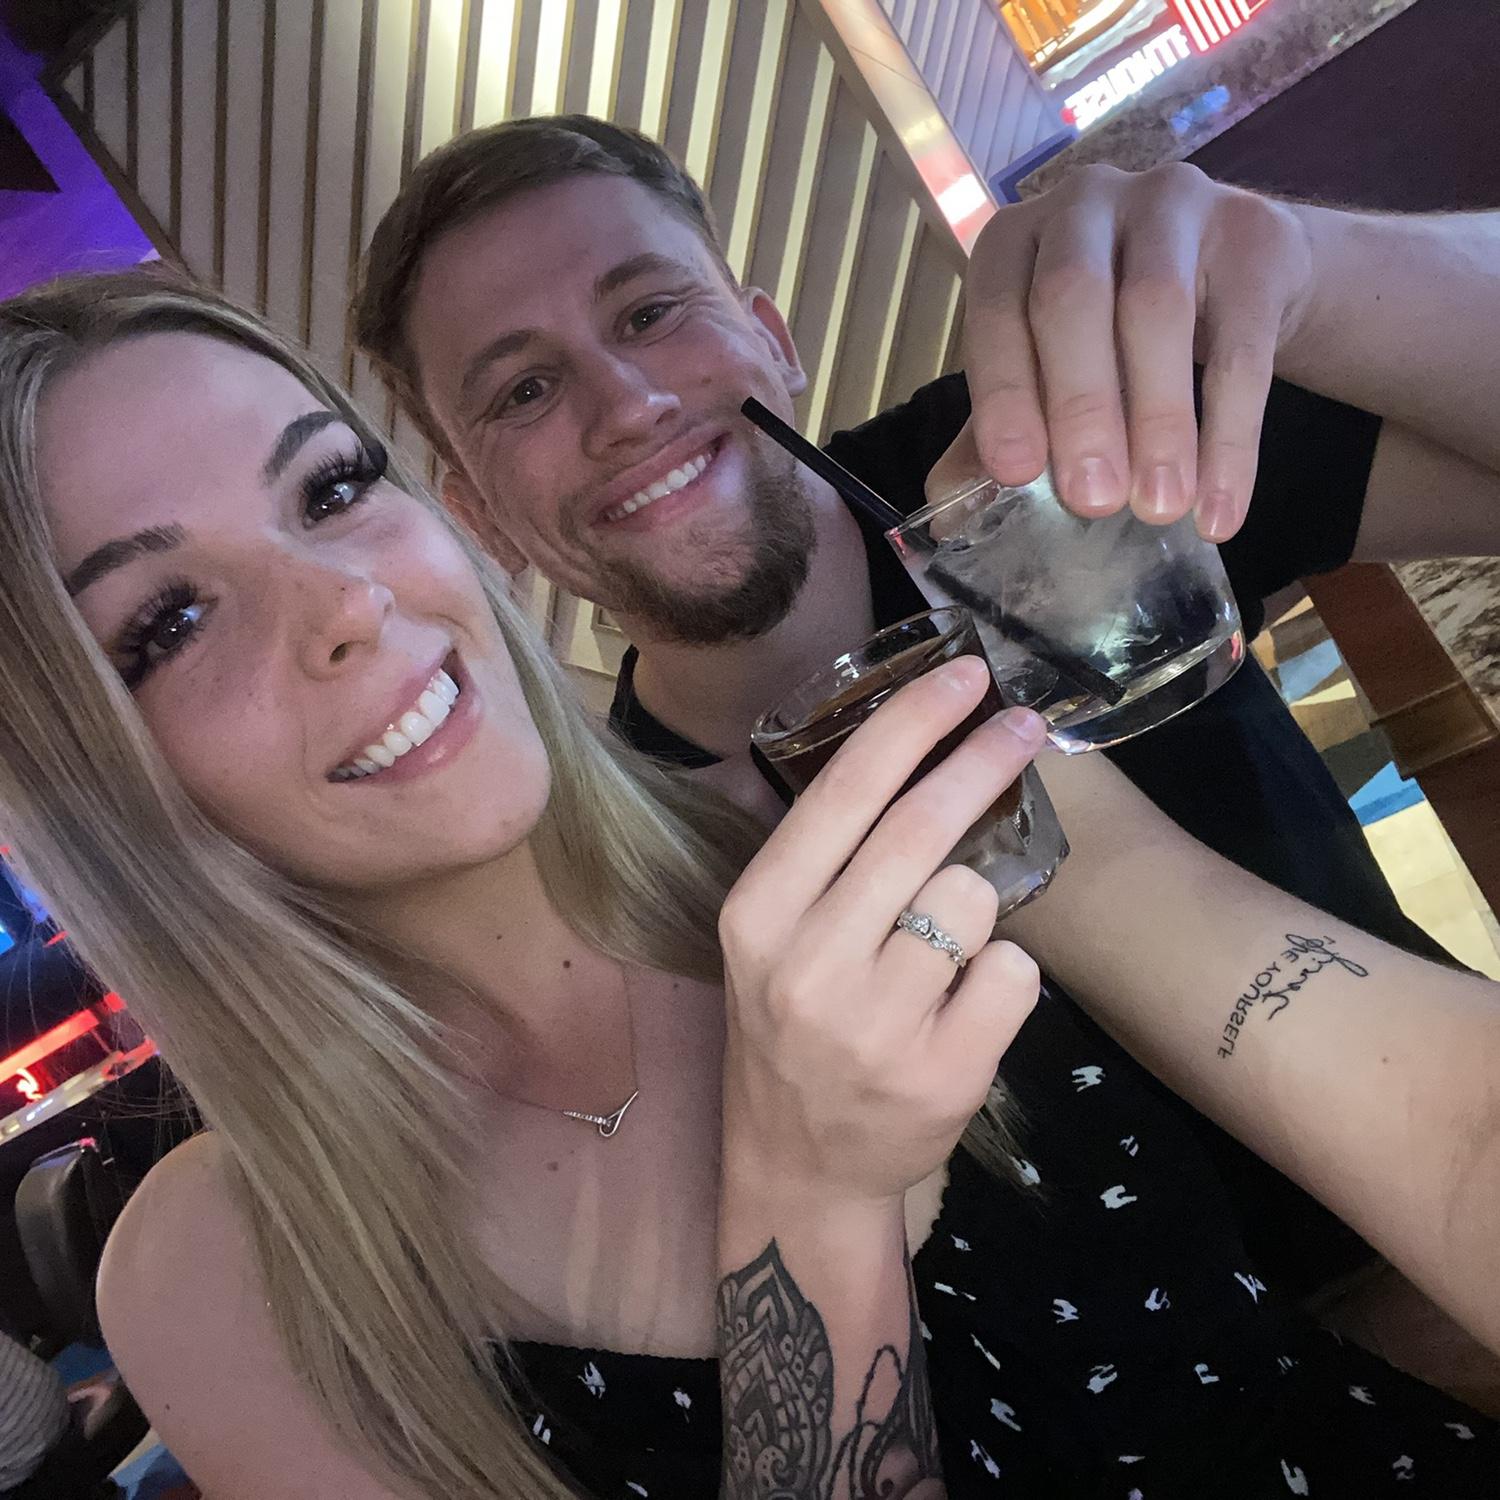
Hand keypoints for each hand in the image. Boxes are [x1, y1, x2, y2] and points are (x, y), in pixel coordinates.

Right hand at [718, 659, 1043, 1206]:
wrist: (800, 1168)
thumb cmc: (790, 1031)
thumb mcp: (769, 939)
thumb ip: (821, 859)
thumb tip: (904, 744)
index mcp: (759, 913)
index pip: (842, 791)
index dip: (910, 721)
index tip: (964, 672)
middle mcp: (807, 961)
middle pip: (919, 829)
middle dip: (983, 759)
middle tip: (1024, 723)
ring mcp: (874, 1023)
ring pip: (972, 900)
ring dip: (977, 903)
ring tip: (943, 947)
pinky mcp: (941, 1072)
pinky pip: (1014, 974)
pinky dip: (1007, 974)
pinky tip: (967, 1003)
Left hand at [935, 162, 1314, 540]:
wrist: (1240, 280)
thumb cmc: (1111, 333)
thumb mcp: (1045, 370)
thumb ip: (996, 432)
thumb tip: (947, 518)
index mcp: (1015, 239)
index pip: (998, 309)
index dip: (1003, 392)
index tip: (1016, 475)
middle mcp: (1086, 204)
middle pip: (1073, 296)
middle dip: (1080, 407)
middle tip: (1093, 500)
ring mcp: (1174, 206)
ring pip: (1158, 311)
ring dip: (1159, 422)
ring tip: (1159, 506)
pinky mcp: (1256, 235)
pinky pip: (1242, 349)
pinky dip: (1231, 440)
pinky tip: (1219, 510)